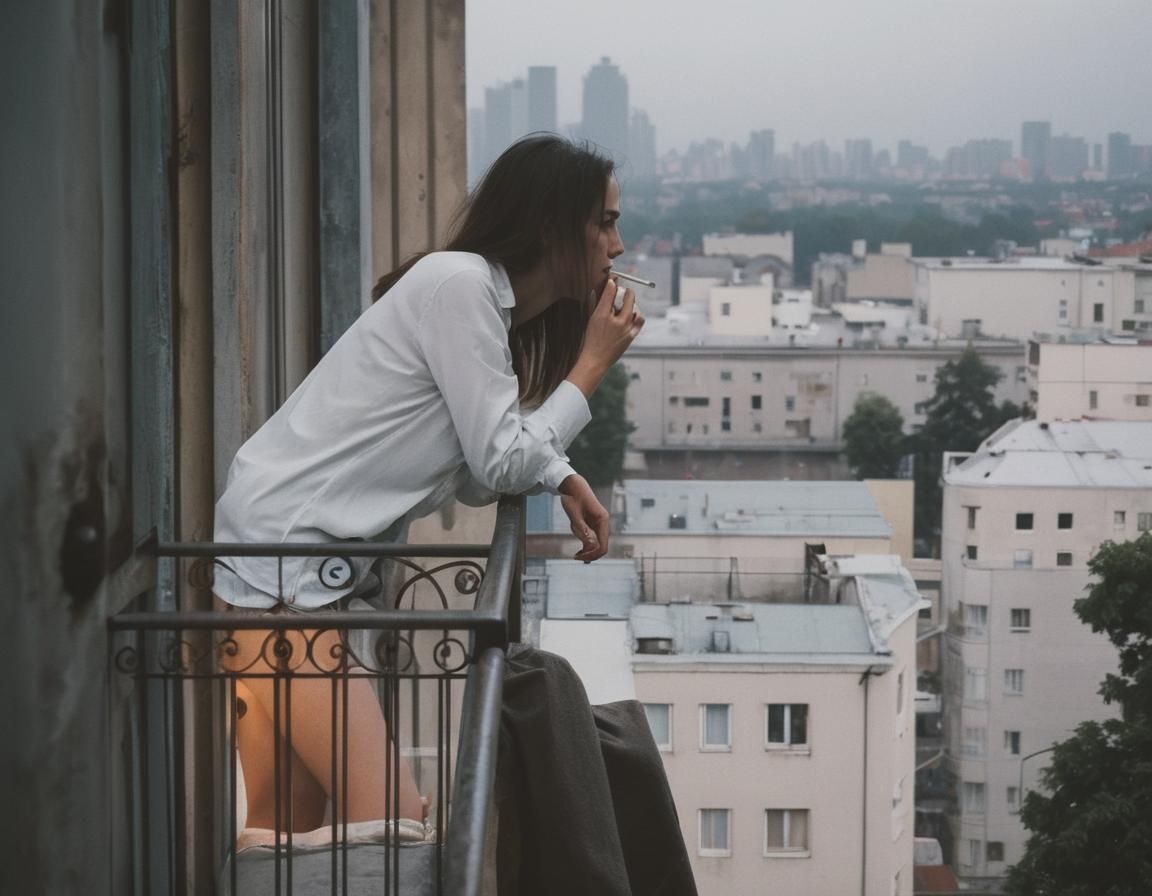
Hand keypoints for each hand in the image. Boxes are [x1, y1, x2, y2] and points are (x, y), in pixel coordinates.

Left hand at [558, 474, 609, 561]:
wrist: (572, 485)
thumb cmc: (572, 498)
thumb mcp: (574, 514)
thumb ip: (583, 530)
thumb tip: (590, 546)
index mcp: (602, 520)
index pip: (603, 545)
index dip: (593, 554)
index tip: (579, 557)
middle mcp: (603, 522)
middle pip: (601, 546)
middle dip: (589, 553)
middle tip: (575, 556)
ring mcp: (598, 523)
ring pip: (595, 542)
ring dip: (586, 547)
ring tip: (575, 544)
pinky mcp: (593, 522)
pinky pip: (591, 536)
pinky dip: (584, 541)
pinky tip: (577, 539)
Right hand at [565, 278, 645, 398]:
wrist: (596, 360)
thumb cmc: (591, 340)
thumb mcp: (591, 319)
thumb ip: (595, 303)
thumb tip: (598, 291)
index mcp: (602, 315)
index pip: (611, 291)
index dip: (613, 282)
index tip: (613, 278)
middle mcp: (616, 320)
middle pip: (628, 297)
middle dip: (626, 291)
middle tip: (623, 290)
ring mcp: (626, 328)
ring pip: (635, 308)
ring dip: (632, 304)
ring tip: (626, 305)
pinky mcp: (631, 335)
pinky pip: (639, 320)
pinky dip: (637, 315)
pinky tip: (632, 315)